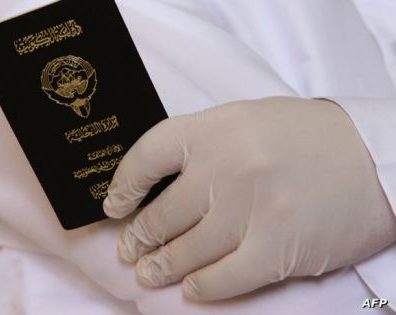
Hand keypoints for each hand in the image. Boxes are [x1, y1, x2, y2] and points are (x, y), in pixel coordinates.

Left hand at [103, 97, 395, 300]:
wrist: (374, 159)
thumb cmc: (307, 140)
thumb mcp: (247, 123)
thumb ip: (204, 148)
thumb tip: (159, 186)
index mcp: (215, 129)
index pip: (148, 156)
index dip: (123, 185)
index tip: (115, 205)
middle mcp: (226, 167)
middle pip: (163, 214)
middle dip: (139, 239)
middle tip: (129, 251)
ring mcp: (250, 209)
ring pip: (186, 251)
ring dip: (162, 267)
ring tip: (148, 274)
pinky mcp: (275, 248)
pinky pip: (222, 278)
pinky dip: (201, 288)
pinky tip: (191, 290)